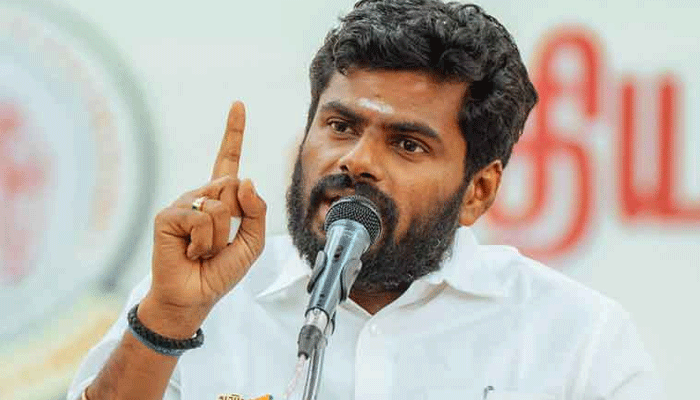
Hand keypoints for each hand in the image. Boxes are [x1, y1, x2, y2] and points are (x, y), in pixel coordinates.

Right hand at [140, 102, 266, 336]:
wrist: (194, 296)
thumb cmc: (220, 271)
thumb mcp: (251, 243)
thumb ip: (256, 212)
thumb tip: (245, 179)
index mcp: (221, 199)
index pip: (229, 160)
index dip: (234, 133)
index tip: (238, 105)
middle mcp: (201, 195)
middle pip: (234, 185)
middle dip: (237, 218)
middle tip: (219, 243)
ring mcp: (184, 203)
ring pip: (221, 203)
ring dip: (221, 236)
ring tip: (204, 250)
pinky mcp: (168, 214)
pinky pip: (202, 217)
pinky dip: (205, 241)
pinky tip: (191, 252)